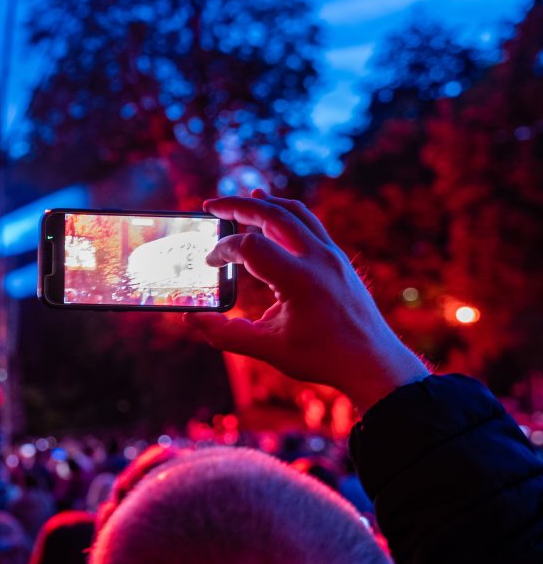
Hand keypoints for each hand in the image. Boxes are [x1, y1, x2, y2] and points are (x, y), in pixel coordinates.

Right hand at [183, 190, 427, 409]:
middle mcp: (318, 259)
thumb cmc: (321, 358)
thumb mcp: (267, 348)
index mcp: (299, 280)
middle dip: (237, 206)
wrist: (372, 362)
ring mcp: (332, 255)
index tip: (210, 263)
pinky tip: (272, 219)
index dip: (223, 250)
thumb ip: (224, 333)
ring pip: (295, 213)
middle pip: (272, 214)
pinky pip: (310, 224)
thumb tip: (191, 318)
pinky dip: (286, 215)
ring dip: (265, 204)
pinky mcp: (338, 259)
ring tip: (243, 200)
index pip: (251, 246)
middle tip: (211, 206)